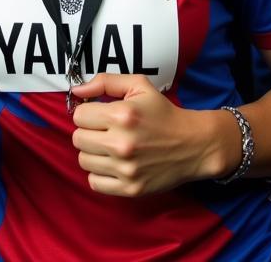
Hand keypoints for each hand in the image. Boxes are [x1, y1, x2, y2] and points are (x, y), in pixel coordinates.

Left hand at [71, 74, 229, 195]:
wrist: (193, 144)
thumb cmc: (163, 112)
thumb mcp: (139, 86)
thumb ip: (105, 82)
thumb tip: (77, 91)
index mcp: (122, 115)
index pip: (79, 116)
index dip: (87, 112)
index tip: (99, 114)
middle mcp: (122, 143)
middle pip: (78, 139)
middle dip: (88, 131)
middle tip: (104, 130)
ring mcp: (126, 169)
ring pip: (83, 161)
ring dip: (92, 152)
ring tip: (109, 146)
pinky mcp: (130, 189)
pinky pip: (94, 182)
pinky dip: (99, 173)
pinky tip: (112, 163)